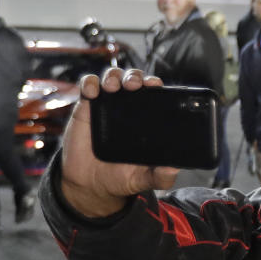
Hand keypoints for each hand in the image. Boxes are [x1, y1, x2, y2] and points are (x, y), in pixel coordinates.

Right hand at [61, 68, 177, 216]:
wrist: (89, 184)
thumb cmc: (120, 177)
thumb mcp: (143, 178)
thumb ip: (161, 176)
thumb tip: (174, 170)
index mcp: (145, 119)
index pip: (153, 93)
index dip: (154, 84)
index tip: (155, 85)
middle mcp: (127, 108)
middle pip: (133, 79)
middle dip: (135, 76)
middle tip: (134, 85)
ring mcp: (106, 105)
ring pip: (112, 77)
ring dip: (114, 75)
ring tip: (113, 87)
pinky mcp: (86, 108)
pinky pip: (87, 86)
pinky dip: (90, 83)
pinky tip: (93, 92)